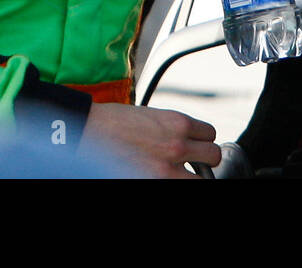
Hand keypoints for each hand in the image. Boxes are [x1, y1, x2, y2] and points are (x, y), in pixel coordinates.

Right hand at [80, 103, 220, 177]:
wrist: (89, 132)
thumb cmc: (113, 122)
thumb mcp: (151, 116)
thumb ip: (173, 127)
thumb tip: (186, 138)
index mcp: (177, 122)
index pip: (210, 133)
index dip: (201, 139)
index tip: (196, 144)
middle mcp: (177, 145)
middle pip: (213, 156)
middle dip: (204, 159)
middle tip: (193, 161)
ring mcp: (167, 168)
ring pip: (203, 178)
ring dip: (195, 174)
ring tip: (181, 171)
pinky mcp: (154, 180)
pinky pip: (180, 185)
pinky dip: (176, 180)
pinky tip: (165, 175)